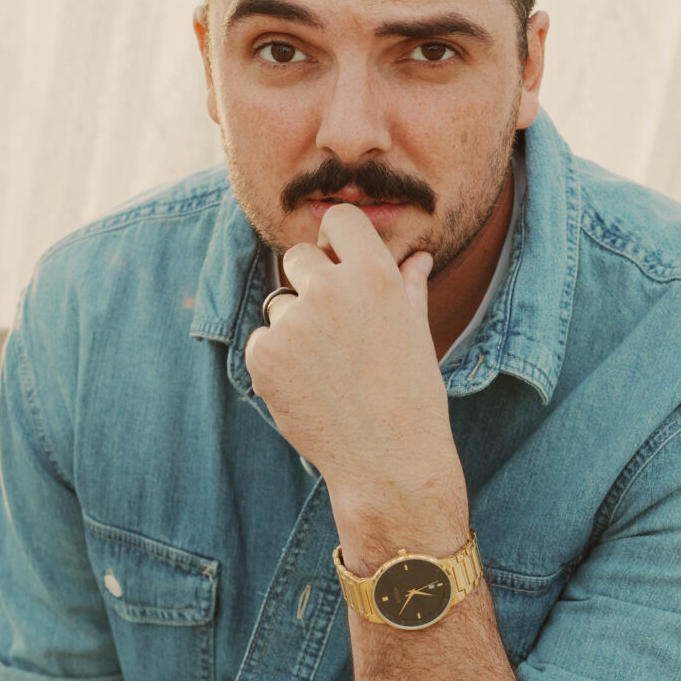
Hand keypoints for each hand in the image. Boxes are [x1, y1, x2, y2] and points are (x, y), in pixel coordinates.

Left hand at [246, 204, 464, 532]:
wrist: (388, 460)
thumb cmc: (411, 396)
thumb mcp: (417, 333)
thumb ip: (408, 287)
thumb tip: (417, 257)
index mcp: (374, 274)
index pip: (338, 220)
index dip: (334, 240)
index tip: (336, 261)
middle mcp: (330, 288)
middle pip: (298, 258)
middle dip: (310, 283)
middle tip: (332, 329)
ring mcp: (293, 321)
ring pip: (280, 305)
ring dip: (294, 329)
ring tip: (328, 372)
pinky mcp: (265, 354)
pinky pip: (263, 340)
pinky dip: (278, 362)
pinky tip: (308, 389)